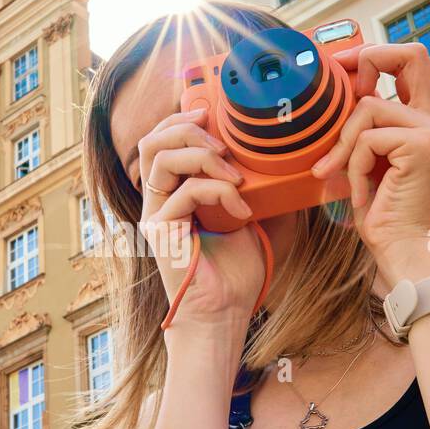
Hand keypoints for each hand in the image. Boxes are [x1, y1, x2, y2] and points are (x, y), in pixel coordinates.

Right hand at [137, 108, 264, 332]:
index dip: (181, 120)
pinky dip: (219, 193)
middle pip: (151, 142)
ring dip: (203, 157)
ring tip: (235, 175)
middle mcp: (156, 202)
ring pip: (161, 159)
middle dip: (187, 129)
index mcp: (171, 194)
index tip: (212, 116)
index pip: (160, 142)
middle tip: (223, 142)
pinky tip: (242, 211)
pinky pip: (186, 193)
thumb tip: (278, 157)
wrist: (225, 313)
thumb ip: (249, 187)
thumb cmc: (235, 273)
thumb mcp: (248, 218)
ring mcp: (155, 216)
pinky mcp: (162, 232)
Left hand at [311, 42, 429, 284]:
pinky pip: (367, 139)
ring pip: (368, 108)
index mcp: (422, 118)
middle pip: (409, 55)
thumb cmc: (378, 208)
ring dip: (344, 145)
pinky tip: (361, 192)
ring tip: (344, 177)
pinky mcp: (423, 145)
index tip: (341, 65)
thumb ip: (358, 124)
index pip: (410, 59)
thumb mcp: (362, 156)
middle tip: (339, 90)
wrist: (398, 247)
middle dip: (368, 60)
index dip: (374, 52)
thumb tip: (331, 91)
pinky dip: (353, 167)